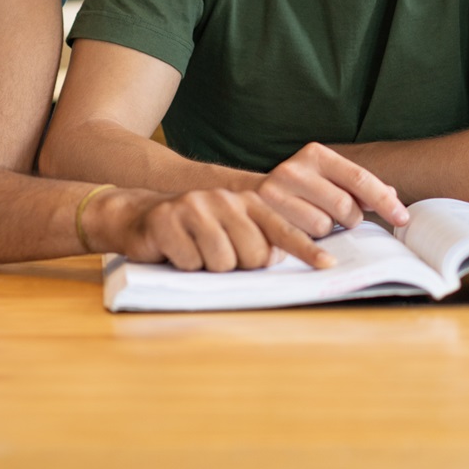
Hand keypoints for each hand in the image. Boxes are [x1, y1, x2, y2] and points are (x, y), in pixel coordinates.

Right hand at [92, 186, 334, 271]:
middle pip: (254, 254)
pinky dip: (185, 265)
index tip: (328, 265)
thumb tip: (278, 257)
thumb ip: (258, 240)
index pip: (282, 229)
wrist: (139, 217)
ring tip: (197, 253)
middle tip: (220, 257)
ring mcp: (195, 207)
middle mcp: (224, 200)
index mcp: (245, 202)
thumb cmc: (194, 233)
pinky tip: (177, 252)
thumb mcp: (229, 232)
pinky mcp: (168, 221)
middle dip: (240, 266)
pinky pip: (192, 263)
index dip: (306, 249)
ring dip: (210, 268)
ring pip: (223, 262)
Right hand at [254, 142, 409, 235]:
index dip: (384, 201)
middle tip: (343, 220)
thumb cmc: (299, 190)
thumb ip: (357, 186)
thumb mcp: (326, 179)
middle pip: (345, 205)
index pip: (359, 178)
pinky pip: (301, 240)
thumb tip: (393, 196)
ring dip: (327, 231)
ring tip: (315, 223)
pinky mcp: (264, 217)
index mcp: (315, 154)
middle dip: (351, 219)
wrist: (247, 198)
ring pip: (323, 225)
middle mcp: (293, 169)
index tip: (402, 218)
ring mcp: (275, 193)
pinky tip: (321, 254)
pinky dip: (313, 248)